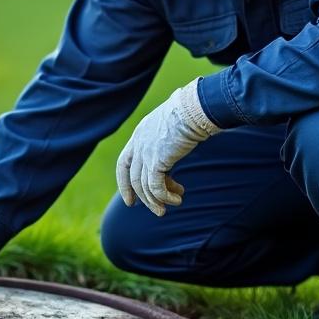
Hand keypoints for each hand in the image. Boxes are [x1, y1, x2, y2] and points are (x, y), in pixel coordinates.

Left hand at [116, 78, 220, 216]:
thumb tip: (176, 146)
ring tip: (168, 209)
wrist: (194, 108)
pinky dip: (164, 197)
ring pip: (143, 186)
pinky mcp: (156, 161)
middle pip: (132, 177)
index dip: (125, 182)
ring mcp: (145, 152)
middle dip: (140, 196)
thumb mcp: (172, 125)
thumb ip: (167, 139)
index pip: (125, 162)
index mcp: (140, 133)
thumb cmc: (191, 112)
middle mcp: (138, 143)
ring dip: (156, 201)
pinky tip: (176, 200)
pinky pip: (155, 187)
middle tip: (155, 209)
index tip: (131, 198)